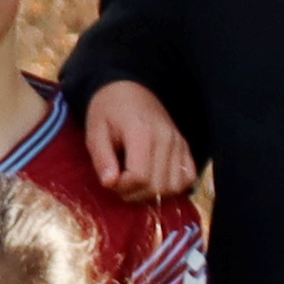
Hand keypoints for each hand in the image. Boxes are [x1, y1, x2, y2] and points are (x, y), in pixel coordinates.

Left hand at [77, 80, 197, 199]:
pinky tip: (154, 180)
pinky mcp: (185, 147)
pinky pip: (188, 178)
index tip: (110, 180)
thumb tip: (110, 183)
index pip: (140, 177)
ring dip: (152, 193)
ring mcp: (179, 143)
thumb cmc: (107, 111)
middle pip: (157, 186)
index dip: (123, 187)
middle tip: (120, 183)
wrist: (129, 90)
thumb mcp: (95, 131)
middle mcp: (166, 138)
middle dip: (135, 193)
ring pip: (173, 186)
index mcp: (142, 133)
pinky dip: (172, 186)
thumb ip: (101, 158)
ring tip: (135, 182)